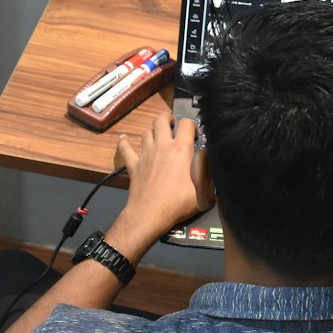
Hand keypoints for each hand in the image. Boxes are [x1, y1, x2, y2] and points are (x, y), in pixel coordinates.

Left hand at [112, 112, 207, 240]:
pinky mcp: (134, 165)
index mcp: (181, 150)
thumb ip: (207, 169)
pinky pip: (126, 149)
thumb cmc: (177, 203)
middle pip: (161, 120)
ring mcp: (146, 155)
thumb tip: (208, 155)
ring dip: (153, 132)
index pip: (187, 124)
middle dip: (168, 118)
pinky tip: (124, 139)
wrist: (151, 214)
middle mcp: (162, 147)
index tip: (195, 135)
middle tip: (173, 125)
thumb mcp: (203, 189)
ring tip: (158, 137)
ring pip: (147, 133)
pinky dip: (125, 143)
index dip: (192, 125)